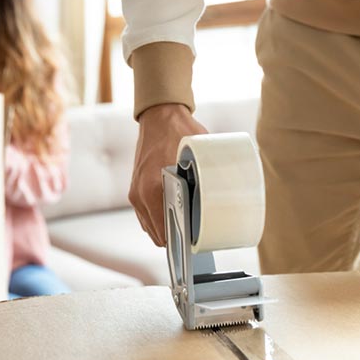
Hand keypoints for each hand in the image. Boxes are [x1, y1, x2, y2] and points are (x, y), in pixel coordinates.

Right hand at [130, 103, 206, 245]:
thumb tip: (226, 195)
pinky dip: (158, 218)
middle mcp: (139, 194)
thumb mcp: (198, 155)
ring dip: (166, 227)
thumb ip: (207, 177)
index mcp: (153, 189)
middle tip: (195, 233)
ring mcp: (134, 193)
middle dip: (175, 236)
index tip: (195, 242)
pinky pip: (145, 215)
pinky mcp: (134, 189)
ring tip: (185, 223)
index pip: (164, 232)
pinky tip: (174, 212)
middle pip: (157, 234)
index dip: (181, 241)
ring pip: (150, 226)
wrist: (159, 117)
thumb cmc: (179, 133)